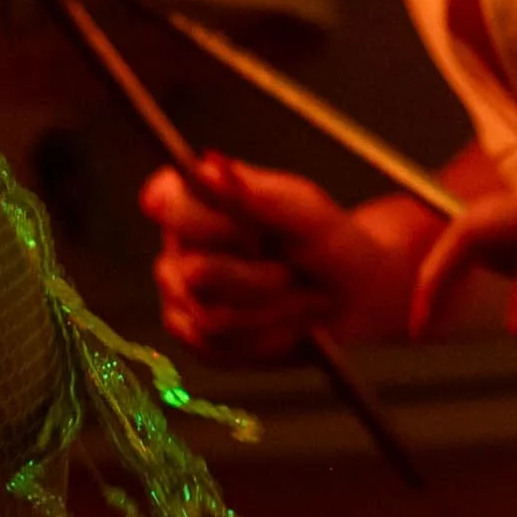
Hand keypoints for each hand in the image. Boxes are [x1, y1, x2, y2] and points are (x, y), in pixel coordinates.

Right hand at [138, 155, 429, 362]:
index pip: (167, 202)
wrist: (350, 295)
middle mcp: (177, 245)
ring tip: (301, 298)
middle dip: (261, 280)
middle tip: (293, 271)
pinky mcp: (193, 336)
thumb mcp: (305, 211)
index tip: (252, 233)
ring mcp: (179, 294)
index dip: (207, 224)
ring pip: (213, 318)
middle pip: (198, 274)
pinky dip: (266, 340)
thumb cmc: (327, 243)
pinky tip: (285, 324)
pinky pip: (218, 348)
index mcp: (194, 199)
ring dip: (273, 312)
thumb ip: (256, 192)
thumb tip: (208, 168)